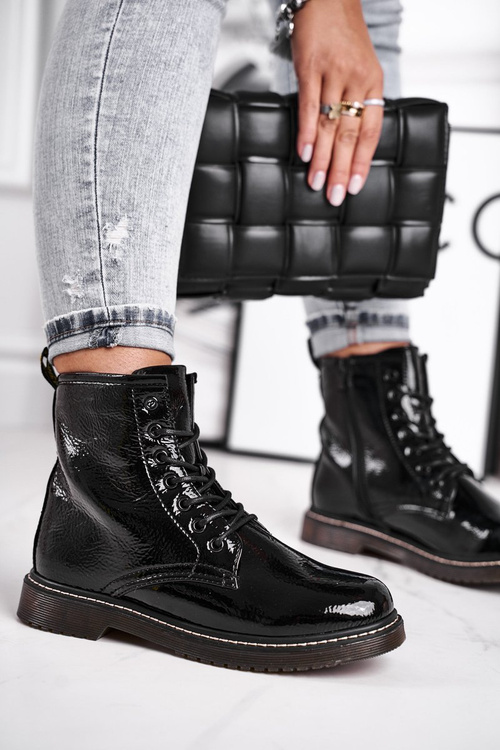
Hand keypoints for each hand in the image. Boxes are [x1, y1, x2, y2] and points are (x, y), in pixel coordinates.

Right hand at [291, 0, 383, 204]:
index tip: (356, 187)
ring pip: (330, 125)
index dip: (364, 162)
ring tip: (317, 183)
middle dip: (343, 169)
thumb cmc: (343, 37)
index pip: (372, 131)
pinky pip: (310, 105)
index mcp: (373, 84)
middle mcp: (357, 80)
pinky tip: (306, 154)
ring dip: (324, 158)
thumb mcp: (360, 68)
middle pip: (351, 134)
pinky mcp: (311, 66)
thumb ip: (356, 101)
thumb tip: (346, 142)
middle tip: (336, 197)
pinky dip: (308, 132)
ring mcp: (334, 73)